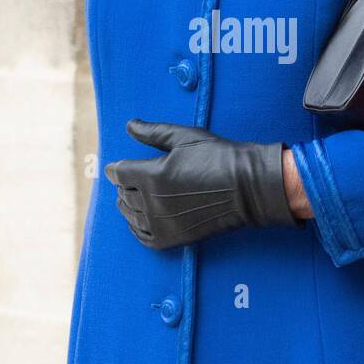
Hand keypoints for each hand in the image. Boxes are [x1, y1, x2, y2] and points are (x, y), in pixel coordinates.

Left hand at [104, 119, 304, 249]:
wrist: (247, 187)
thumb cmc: (218, 157)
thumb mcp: (184, 137)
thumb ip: (152, 132)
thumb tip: (129, 125)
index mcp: (153, 175)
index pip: (119, 173)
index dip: (116, 168)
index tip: (116, 166)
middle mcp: (153, 202)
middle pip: (123, 194)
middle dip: (123, 185)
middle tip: (126, 180)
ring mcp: (163, 222)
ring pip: (130, 215)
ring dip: (127, 205)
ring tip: (131, 198)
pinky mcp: (174, 238)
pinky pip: (143, 237)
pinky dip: (137, 229)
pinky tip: (139, 221)